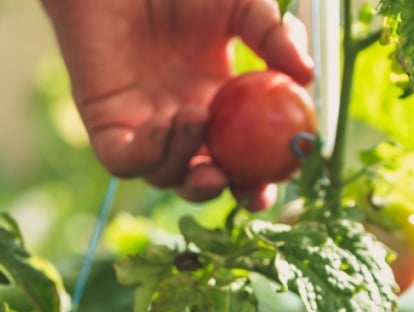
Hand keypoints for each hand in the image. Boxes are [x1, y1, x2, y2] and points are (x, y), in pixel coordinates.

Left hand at [40, 0, 313, 209]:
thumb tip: (308, 78)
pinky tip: (163, 121)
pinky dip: (147, 155)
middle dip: (217, 191)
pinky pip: (123, 162)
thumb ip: (276, 40)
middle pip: (196, 181)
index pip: (236, 160)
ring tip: (196, 115)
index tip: (276, 184)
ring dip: (183, 158)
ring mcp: (140, 126)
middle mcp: (177, 123)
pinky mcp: (105, 123)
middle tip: (233, 183)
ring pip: (161, 175)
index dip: (255, 182)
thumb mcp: (243, 8)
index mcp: (216, 106)